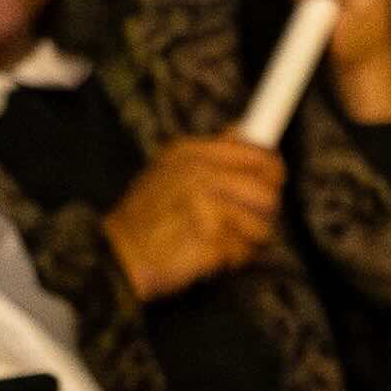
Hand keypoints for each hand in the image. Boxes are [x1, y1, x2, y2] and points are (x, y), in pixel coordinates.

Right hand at [106, 133, 288, 297]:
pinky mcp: (210, 239)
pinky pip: (245, 252)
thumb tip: (242, 130)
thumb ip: (209, 153)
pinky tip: (209, 256)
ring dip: (246, 241)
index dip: (273, 173)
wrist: (118, 255)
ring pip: (262, 226)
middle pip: (268, 193)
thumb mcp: (169, 170)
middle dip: (262, 214)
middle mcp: (199, 175)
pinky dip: (232, 260)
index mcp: (191, 153)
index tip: (272, 183)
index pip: (261, 155)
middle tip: (241, 224)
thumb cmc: (147, 217)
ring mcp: (205, 207)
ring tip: (219, 241)